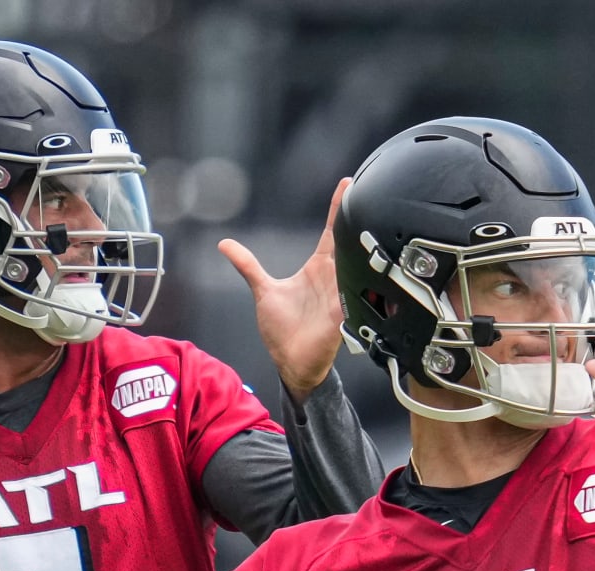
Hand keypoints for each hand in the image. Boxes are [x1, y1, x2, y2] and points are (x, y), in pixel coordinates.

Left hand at [218, 177, 350, 402]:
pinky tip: (364, 263)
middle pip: (349, 243)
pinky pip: (354, 292)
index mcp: (318, 269)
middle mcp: (333, 279)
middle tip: (367, 192)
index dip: (338, 208)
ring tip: (371, 217)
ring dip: (363, 245)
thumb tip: (224, 244)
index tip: (346, 183)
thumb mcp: (262, 291)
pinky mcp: (343, 313)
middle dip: (359, 219)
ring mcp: (341, 295)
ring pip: (357, 264)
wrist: (292, 363)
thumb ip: (247, 266)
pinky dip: (359, 280)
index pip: (331, 232)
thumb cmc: (282, 331)